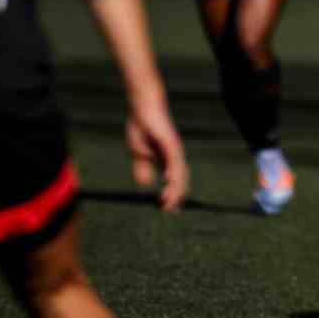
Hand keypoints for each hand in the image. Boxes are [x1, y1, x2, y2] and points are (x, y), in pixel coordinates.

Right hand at [125, 85, 188, 212]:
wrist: (142, 106)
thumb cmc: (142, 126)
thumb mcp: (139, 152)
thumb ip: (143, 168)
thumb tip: (146, 185)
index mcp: (166, 158)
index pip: (173, 180)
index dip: (171, 194)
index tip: (166, 208)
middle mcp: (173, 155)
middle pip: (179, 179)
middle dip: (175, 195)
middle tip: (170, 211)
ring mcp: (173, 148)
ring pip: (178, 172)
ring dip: (174, 188)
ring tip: (169, 202)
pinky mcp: (170, 141)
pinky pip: (173, 158)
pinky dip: (172, 170)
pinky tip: (169, 180)